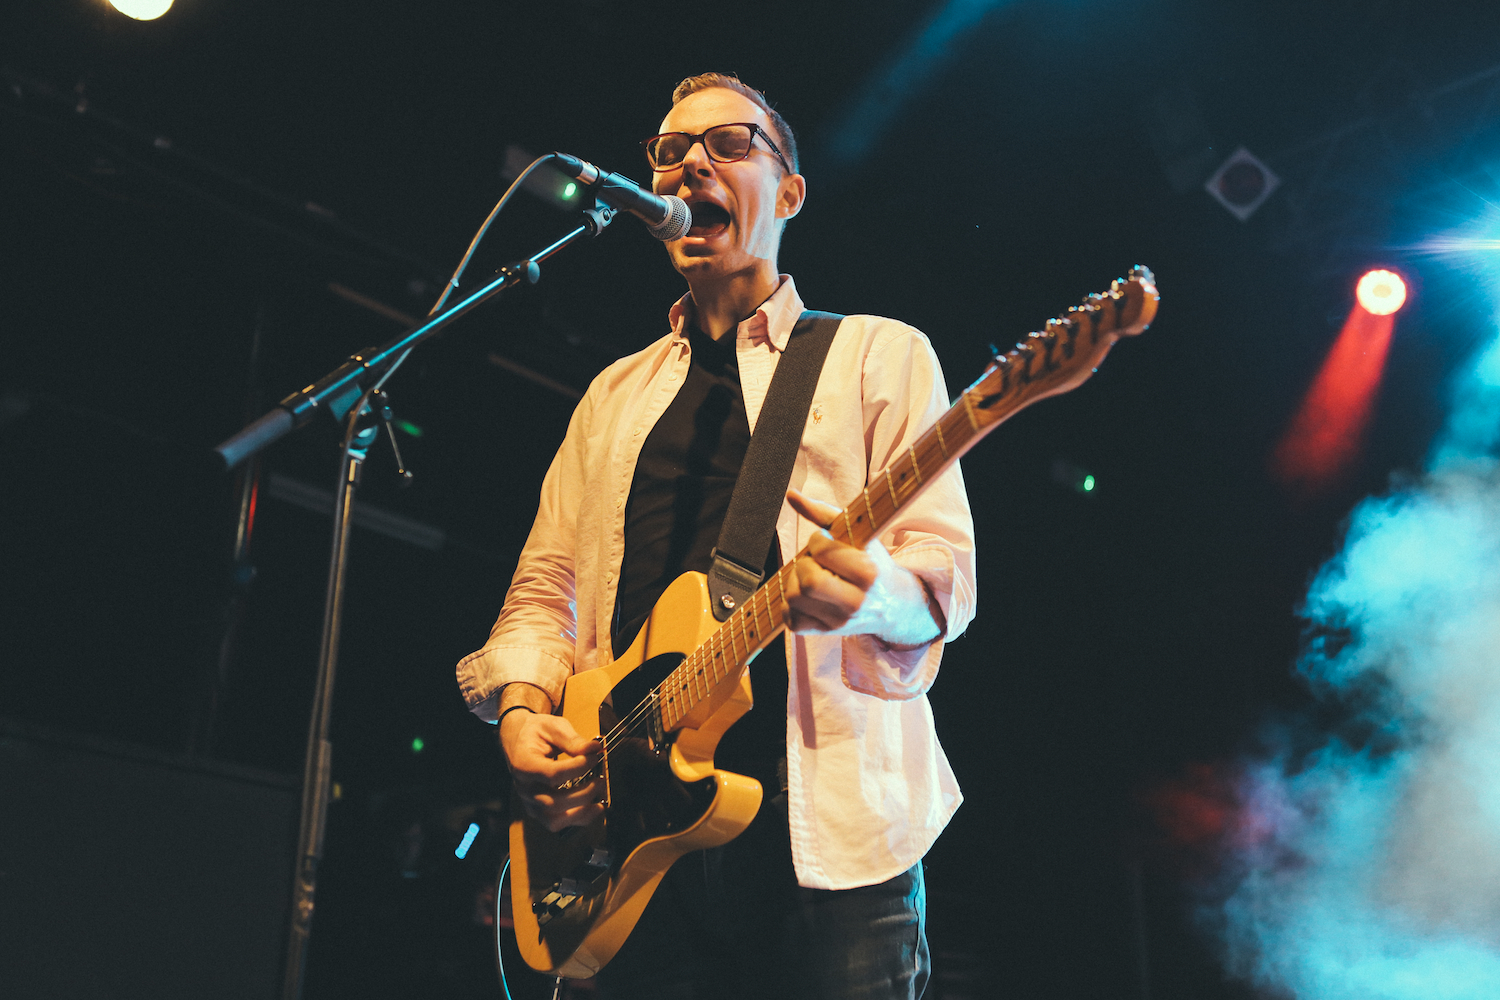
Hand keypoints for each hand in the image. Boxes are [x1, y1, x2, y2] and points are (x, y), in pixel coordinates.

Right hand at [500, 701, 603, 831]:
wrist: (517, 737)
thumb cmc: (535, 731)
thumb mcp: (553, 726)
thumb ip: (573, 740)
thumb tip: (595, 749)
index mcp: (524, 764)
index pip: (552, 774)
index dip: (577, 768)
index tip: (595, 758)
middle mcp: (524, 787)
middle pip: (553, 802)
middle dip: (582, 795)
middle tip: (600, 780)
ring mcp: (529, 801)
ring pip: (553, 820)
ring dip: (580, 813)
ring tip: (599, 802)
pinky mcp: (537, 809)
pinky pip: (555, 823)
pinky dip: (576, 819)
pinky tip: (592, 809)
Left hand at [783, 487, 944, 646]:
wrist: (893, 605)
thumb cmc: (872, 563)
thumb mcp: (859, 536)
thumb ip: (824, 513)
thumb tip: (791, 495)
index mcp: (868, 573)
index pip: (823, 551)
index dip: (817, 540)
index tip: (825, 540)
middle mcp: (856, 601)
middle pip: (808, 581)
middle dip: (804, 564)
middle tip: (815, 561)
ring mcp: (840, 621)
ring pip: (794, 599)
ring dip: (795, 581)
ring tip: (811, 575)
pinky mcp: (826, 632)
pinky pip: (791, 620)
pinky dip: (791, 604)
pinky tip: (806, 595)